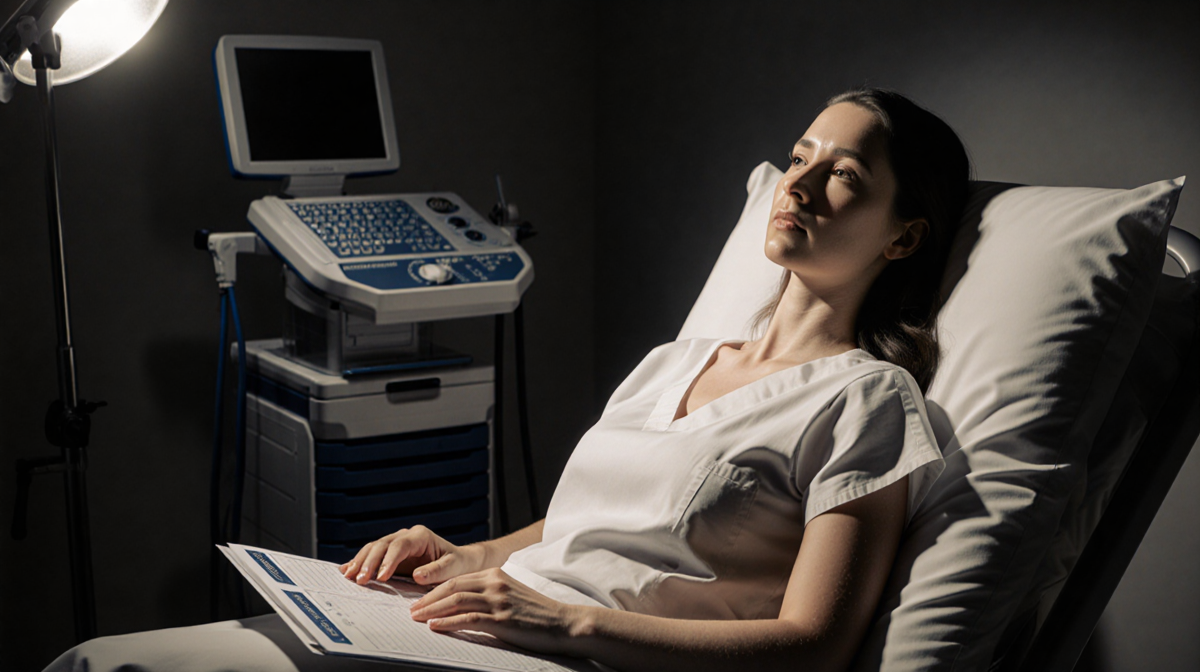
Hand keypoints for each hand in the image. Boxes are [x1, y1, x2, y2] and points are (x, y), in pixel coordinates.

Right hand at [339, 525, 486, 585]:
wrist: (458, 562)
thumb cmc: (457, 564)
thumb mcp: (454, 567)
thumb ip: (438, 570)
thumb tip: (417, 575)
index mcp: (420, 536)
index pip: (399, 545)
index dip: (388, 560)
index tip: (381, 577)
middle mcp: (406, 536)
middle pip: (382, 545)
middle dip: (369, 562)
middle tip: (360, 580)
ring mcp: (396, 543)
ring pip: (373, 548)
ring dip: (360, 562)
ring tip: (349, 576)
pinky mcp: (389, 554)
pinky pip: (371, 555)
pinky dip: (359, 562)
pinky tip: (345, 570)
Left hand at [409, 567, 583, 655]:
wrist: (564, 623)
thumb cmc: (537, 614)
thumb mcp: (511, 595)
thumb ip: (489, 594)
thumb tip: (463, 605)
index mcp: (496, 574)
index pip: (458, 579)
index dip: (435, 590)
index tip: (420, 600)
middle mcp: (495, 583)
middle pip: (453, 587)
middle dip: (428, 599)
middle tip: (411, 610)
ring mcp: (499, 601)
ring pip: (456, 601)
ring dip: (432, 610)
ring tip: (416, 618)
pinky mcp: (502, 620)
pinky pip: (469, 619)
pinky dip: (448, 622)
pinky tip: (435, 626)